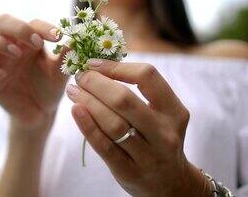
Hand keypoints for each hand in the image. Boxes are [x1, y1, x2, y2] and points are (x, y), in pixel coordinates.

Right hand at [0, 14, 69, 130]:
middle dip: (17, 27)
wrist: (40, 114)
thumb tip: (75, 39)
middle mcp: (9, 45)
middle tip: (35, 42)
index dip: (43, 28)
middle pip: (2, 22)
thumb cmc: (50, 88)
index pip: (32, 24)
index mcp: (29, 39)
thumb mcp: (60, 73)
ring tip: (17, 55)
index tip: (57, 37)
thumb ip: (65, 56)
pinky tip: (3, 74)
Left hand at [66, 59, 208, 196]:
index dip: (116, 66)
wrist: (170, 184)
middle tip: (79, 76)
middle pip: (125, 100)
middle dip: (96, 83)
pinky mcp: (129, 172)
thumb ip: (138, 91)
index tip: (93, 63)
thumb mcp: (161, 115)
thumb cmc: (157, 138)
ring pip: (113, 124)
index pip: (147, 76)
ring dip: (88, 102)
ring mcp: (149, 155)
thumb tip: (98, 63)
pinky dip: (87, 126)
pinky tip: (76, 110)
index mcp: (174, 111)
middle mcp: (164, 133)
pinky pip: (104, 146)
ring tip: (73, 90)